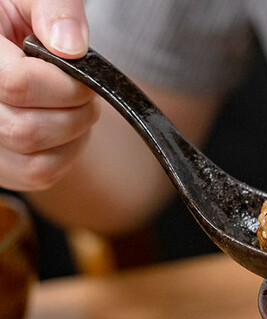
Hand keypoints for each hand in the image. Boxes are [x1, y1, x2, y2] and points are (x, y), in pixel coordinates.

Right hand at [0, 0, 97, 190]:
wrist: (7, 43)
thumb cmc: (16, 19)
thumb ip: (53, 9)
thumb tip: (72, 47)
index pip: (17, 86)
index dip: (64, 83)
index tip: (78, 69)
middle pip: (26, 131)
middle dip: (73, 110)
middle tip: (81, 88)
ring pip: (36, 162)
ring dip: (73, 133)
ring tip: (70, 103)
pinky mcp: (0, 167)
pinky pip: (41, 176)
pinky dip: (67, 153)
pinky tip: (62, 124)